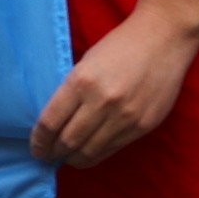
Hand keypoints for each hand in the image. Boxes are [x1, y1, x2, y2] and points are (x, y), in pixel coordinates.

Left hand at [31, 0, 198, 167]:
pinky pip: (112, 149)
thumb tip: (56, 123)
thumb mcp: (86, 63)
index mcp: (81, 81)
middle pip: (68, 141)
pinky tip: (89, 152)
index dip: (39, 141)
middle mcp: (102, 102)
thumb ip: (73, 92)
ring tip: (67, 157)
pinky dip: (96, 154)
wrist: (162, 38)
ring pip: (90, 152)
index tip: (35, 148)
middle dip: (53, 152)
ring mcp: (124, 117)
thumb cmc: (120, 46)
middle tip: (47, 155)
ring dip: (74, 158)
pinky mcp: (142, 126)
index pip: (51, 122)